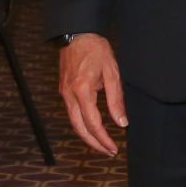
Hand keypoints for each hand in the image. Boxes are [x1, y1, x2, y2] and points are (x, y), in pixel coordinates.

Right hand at [59, 33, 125, 155]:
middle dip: (94, 143)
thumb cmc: (96, 50)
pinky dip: (82, 124)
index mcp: (82, 90)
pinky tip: (92, 127)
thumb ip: (116, 99)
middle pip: (80, 128)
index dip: (103, 139)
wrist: (76, 34)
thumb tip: (122, 122)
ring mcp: (64, 93)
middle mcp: (69, 95)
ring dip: (87, 136)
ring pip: (74, 122)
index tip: (113, 148)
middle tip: (109, 152)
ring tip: (102, 144)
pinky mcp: (63, 90)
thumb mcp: (112, 72)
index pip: (93, 123)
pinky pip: (72, 113)